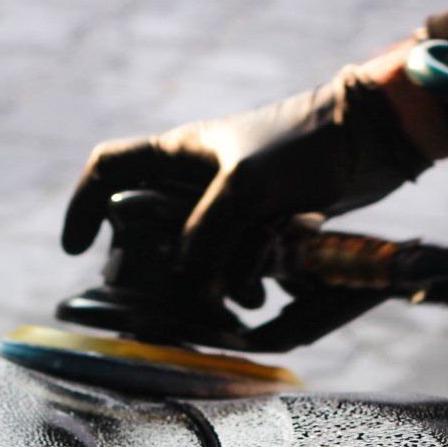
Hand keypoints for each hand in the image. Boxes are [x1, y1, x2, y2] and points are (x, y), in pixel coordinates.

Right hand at [61, 47, 447, 301]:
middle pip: (148, 232)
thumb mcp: (245, 188)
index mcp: (179, 153)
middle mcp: (197, 180)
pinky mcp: (262, 228)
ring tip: (227, 305)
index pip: (109, 170)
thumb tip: (191, 286)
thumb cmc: (304, 146)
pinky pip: (235, 266)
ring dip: (205, 286)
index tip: (75, 249)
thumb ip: (207, 236)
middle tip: (159, 303)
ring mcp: (231, 207)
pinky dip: (240, 285)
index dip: (84, 206)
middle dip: (153, 272)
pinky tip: (257, 300)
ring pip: (195, 258)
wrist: (372, 140)